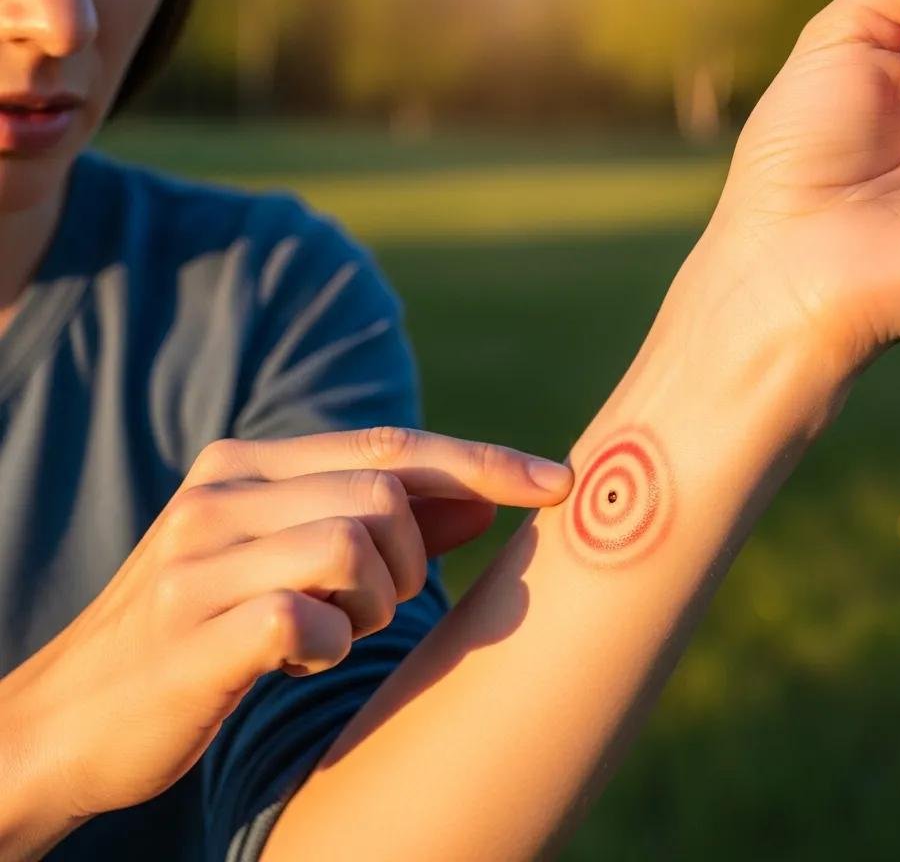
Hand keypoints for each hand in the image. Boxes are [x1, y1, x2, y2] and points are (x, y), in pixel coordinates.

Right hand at [0, 427, 572, 819]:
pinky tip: (296, 660)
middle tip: (373, 605)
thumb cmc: (205, 631)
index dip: (483, 464)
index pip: (393, 446)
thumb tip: (475, 506)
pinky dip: (326, 646)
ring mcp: (197, 558)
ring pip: (353, 543)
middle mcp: (221, 492)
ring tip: (332, 631)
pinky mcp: (187, 629)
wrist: (74, 716)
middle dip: (411, 559)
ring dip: (370, 603)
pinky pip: (305, 620)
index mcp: (249, 464)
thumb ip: (375, 523)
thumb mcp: (288, 561)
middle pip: (383, 492)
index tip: (561, 482)